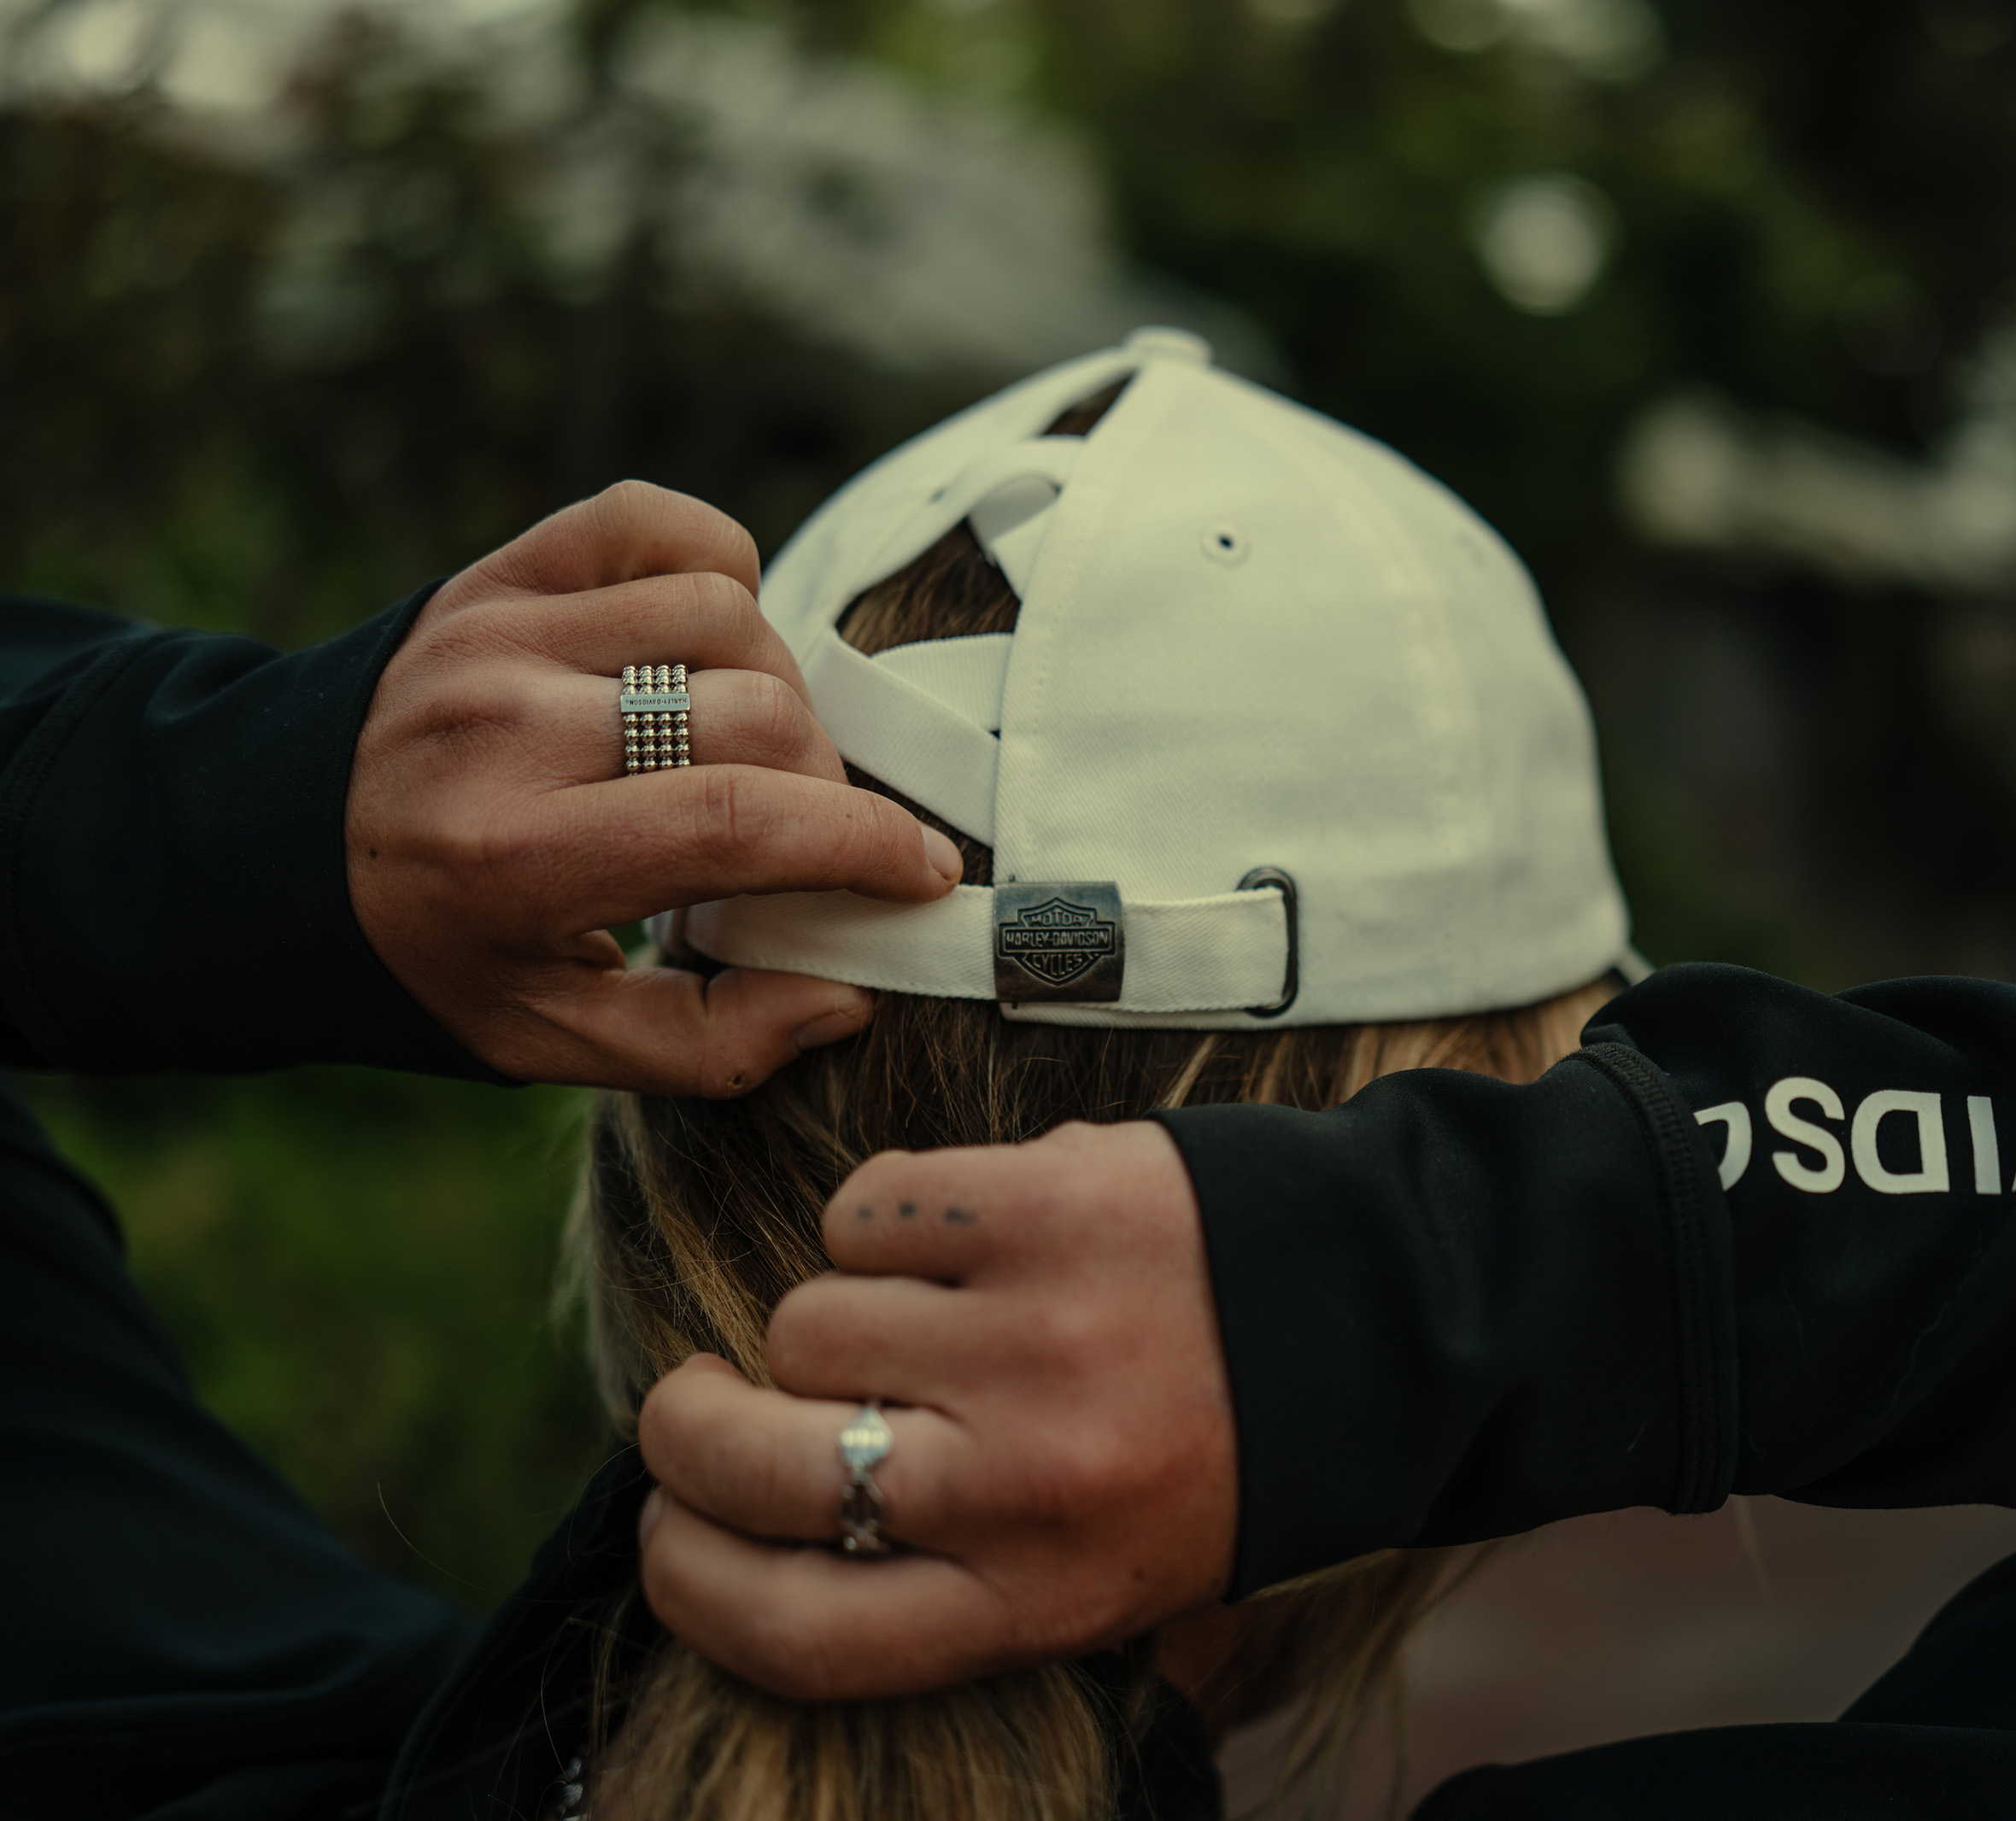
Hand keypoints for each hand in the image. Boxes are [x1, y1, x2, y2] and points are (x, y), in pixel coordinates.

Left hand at [347, 481, 962, 1093]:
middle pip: (757, 714)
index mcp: (517, 856)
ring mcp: (500, 630)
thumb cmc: (428, 957)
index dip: (867, 842)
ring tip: (745, 751)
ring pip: (728, 616)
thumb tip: (846, 992)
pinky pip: (657, 526)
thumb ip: (706, 1043)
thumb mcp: (545, 1042)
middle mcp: (507, 726)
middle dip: (826, 784)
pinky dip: (718, 572)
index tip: (925, 869)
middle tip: (811, 832)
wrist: (261, 851)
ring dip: (775, 690)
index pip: (744, 820)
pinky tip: (712, 647)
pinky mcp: (500, 573)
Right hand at [633, 1120, 1237, 1699]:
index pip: (794, 1631)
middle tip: (702, 1398)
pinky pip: (867, 1209)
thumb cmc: (1214, 1455)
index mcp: (1035, 1598)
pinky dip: (890, 1218)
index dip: (687, 1581)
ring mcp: (1030, 1333)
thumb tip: (747, 1541)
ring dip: (837, 1313)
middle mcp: (1021, 1479)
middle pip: (754, 1465)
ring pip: (805, 1320)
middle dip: (689, 1427)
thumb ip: (945, 1581)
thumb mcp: (1099, 1578)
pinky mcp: (1042, 1202)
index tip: (665, 1528)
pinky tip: (966, 1233)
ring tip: (928, 1309)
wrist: (1379, 1314)